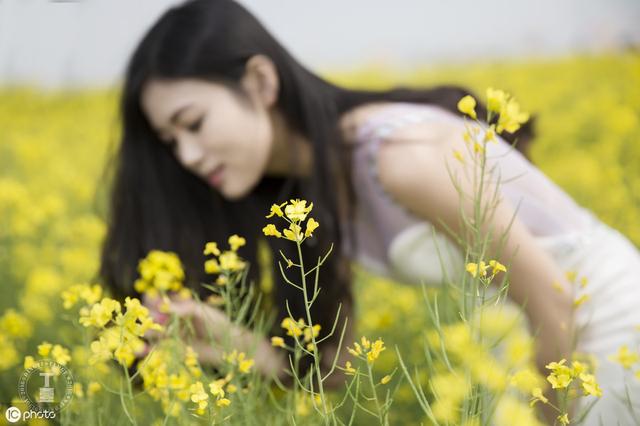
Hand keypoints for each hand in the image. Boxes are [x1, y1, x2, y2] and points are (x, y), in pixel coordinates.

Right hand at [140, 293, 286, 378]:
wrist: (229, 346)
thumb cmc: (217, 323)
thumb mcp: (200, 312)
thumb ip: (181, 309)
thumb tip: (161, 306)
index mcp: (176, 306)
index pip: (155, 299)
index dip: (149, 300)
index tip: (149, 303)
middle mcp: (170, 320)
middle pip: (149, 316)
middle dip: (144, 318)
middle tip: (146, 321)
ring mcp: (169, 336)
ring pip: (149, 333)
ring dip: (142, 334)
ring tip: (139, 336)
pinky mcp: (171, 351)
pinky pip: (155, 351)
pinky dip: (146, 350)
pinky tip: (140, 351)